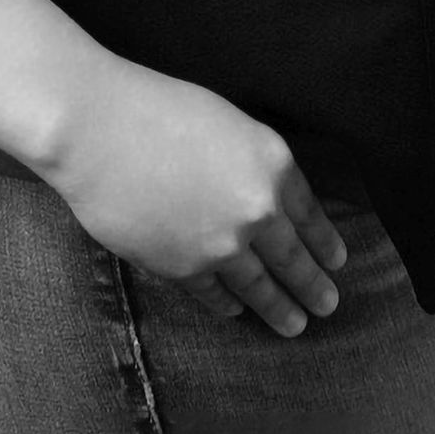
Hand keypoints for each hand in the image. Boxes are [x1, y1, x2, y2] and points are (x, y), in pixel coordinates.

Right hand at [39, 58, 348, 338]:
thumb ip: (254, 164)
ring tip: (294, 325)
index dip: (325, 243)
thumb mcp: (228, 123)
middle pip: (293, 258)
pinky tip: (236, 311)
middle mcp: (256, 210)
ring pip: (258, 286)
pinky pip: (214, 294)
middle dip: (313, 286)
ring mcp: (220, 244)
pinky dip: (228, 305)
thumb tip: (267, 200)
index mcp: (273, 164)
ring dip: (279, 309)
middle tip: (328, 306)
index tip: (337, 262)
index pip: (311, 215)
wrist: (97, 130)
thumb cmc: (157, 108)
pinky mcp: (181, 267)